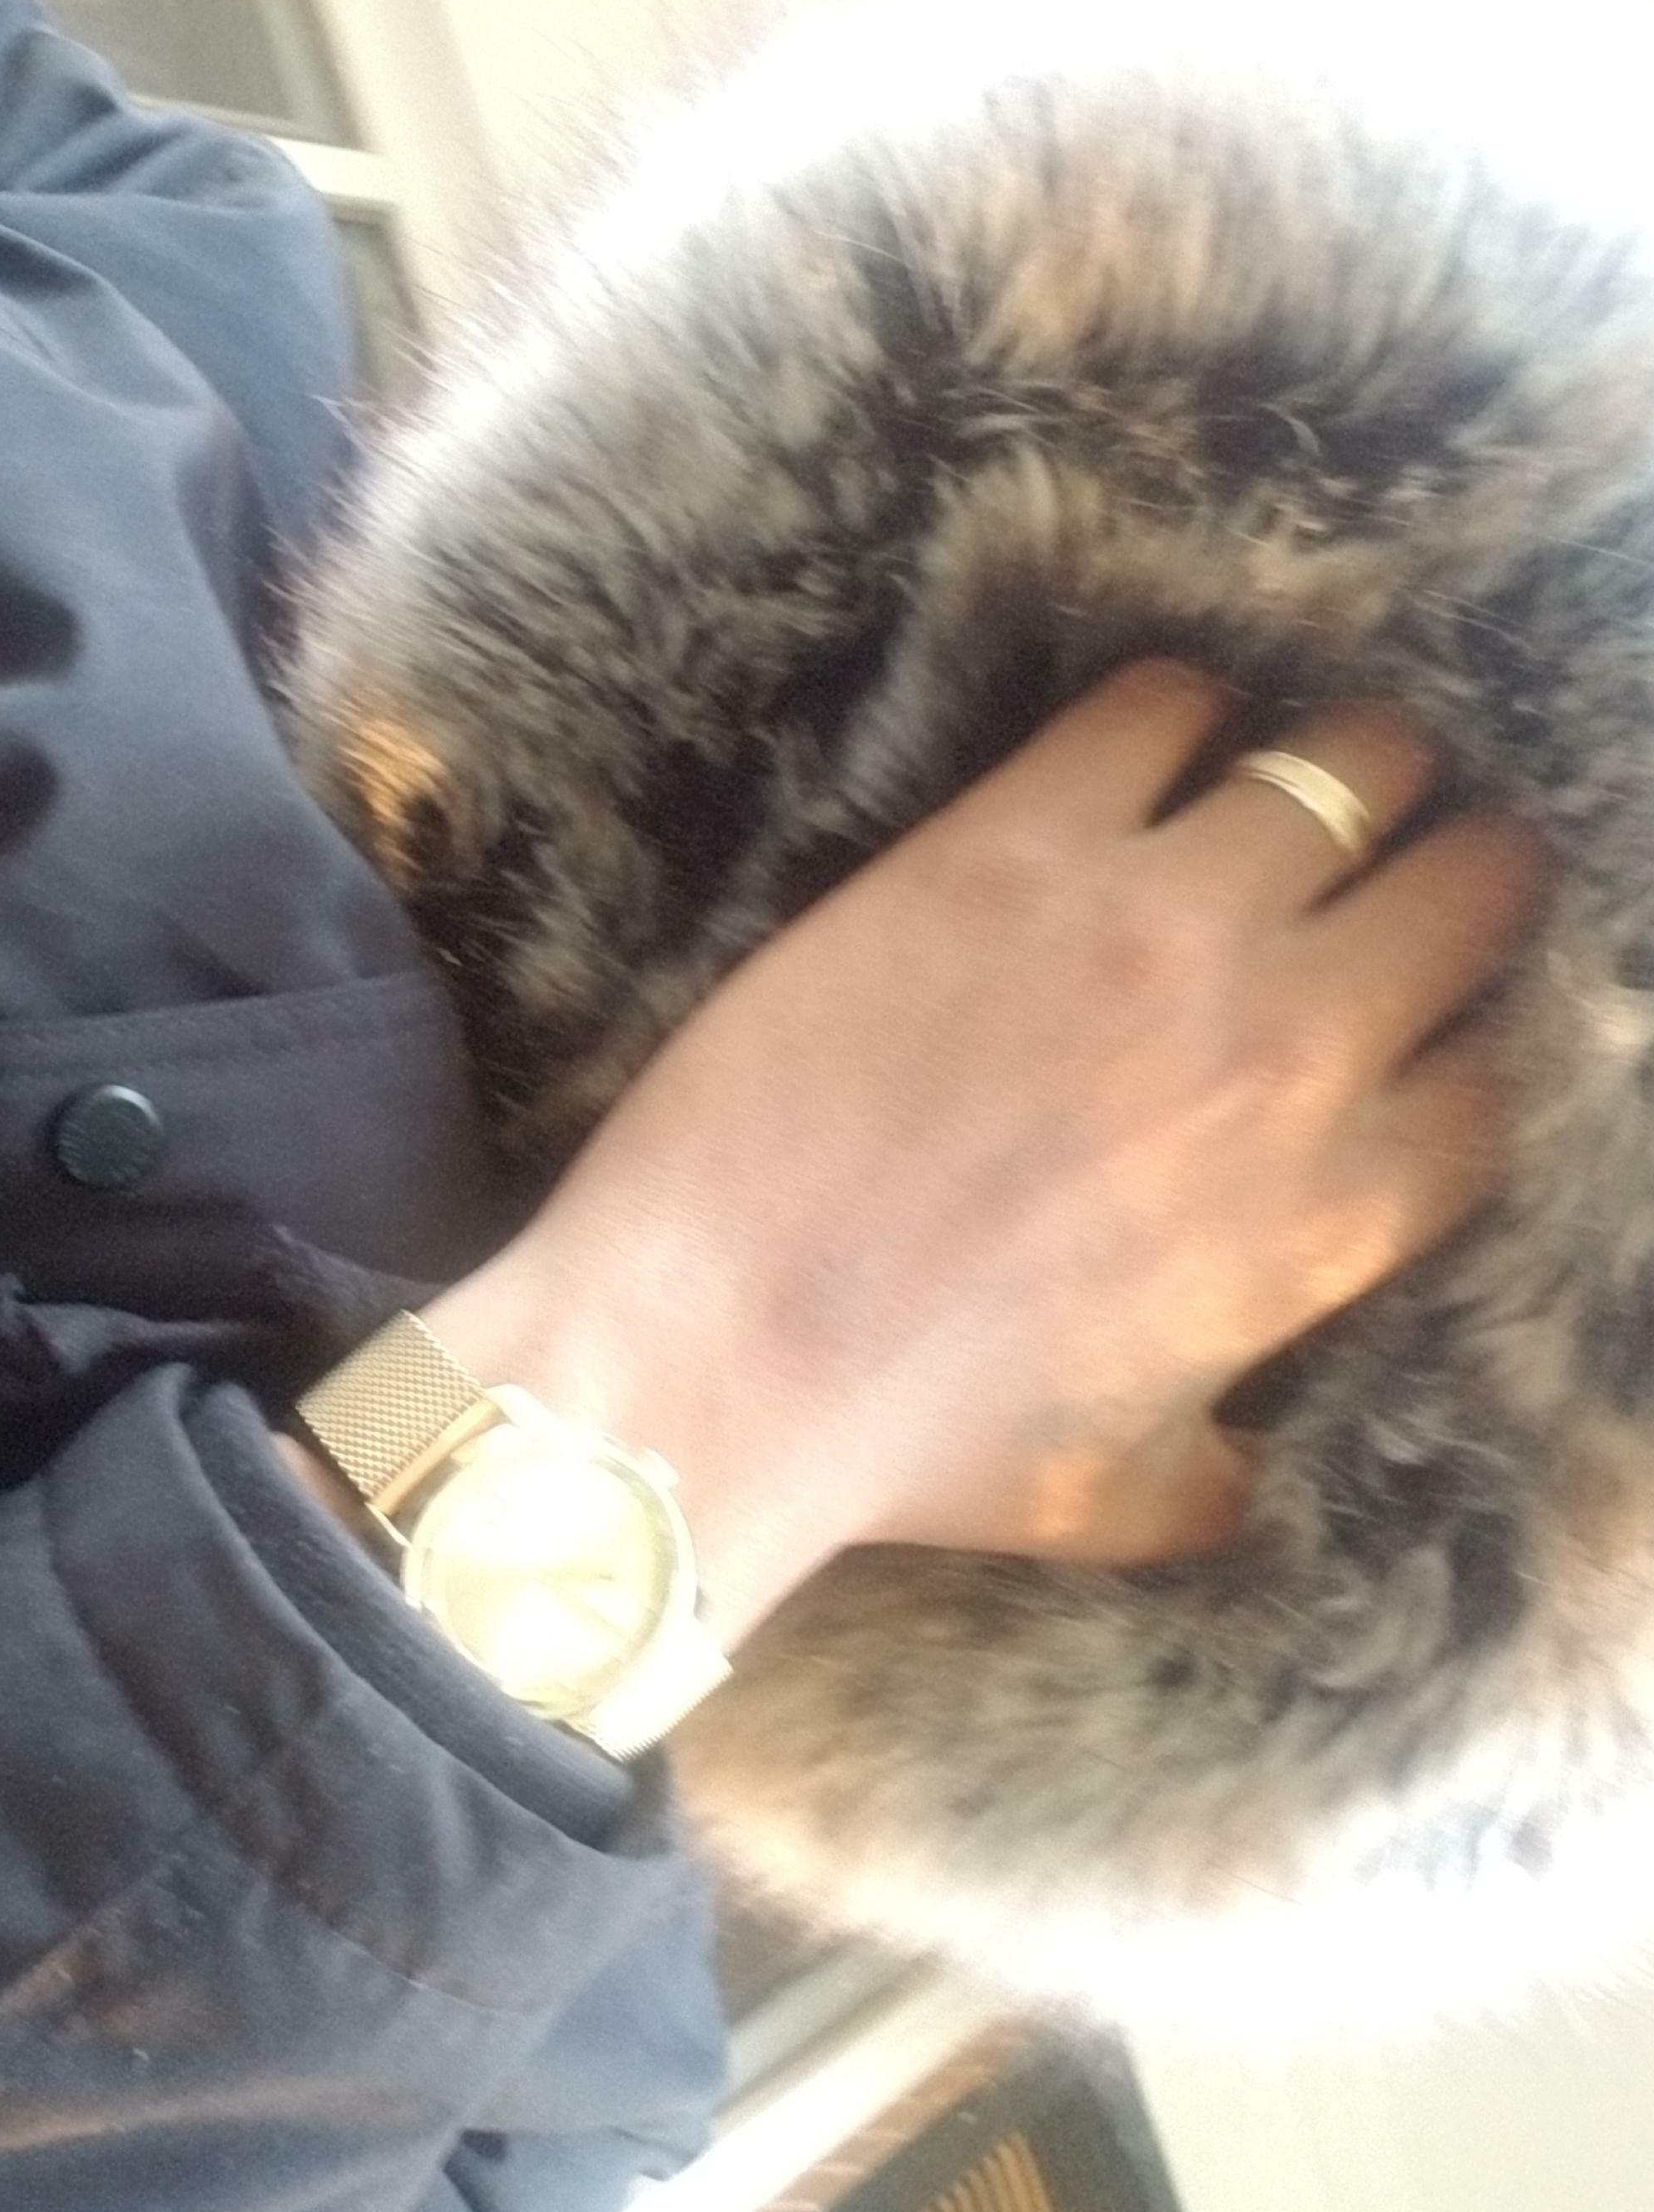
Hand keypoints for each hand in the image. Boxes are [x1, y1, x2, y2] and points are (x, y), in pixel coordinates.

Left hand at [414, 660, 1550, 1651]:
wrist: (721, 1352)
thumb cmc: (909, 1445)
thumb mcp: (1122, 1501)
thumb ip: (1227, 1467)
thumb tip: (1257, 1459)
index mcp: (1337, 1212)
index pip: (1491, 1076)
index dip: (1447, 1044)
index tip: (1396, 1031)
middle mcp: (1289, 1048)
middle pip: (1471, 885)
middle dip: (1438, 871)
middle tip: (1364, 873)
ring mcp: (1155, 929)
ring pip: (1345, 764)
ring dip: (1329, 771)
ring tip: (1269, 790)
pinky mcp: (1010, 849)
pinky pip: (1152, 710)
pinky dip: (1164, 714)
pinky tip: (1130, 754)